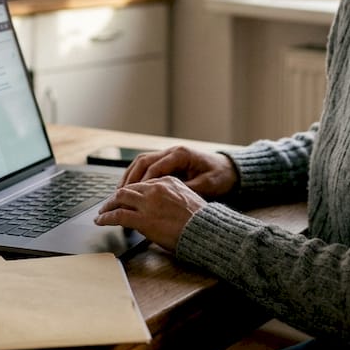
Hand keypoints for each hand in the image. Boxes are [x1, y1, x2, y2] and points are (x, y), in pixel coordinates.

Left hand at [94, 176, 205, 250]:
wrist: (205, 230)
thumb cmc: (201, 220)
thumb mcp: (187, 199)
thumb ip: (171, 197)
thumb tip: (161, 206)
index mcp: (168, 181)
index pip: (143, 183)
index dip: (131, 192)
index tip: (125, 198)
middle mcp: (156, 188)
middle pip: (128, 188)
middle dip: (115, 197)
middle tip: (108, 204)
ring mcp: (148, 203)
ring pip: (119, 198)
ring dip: (107, 205)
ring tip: (102, 212)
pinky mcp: (143, 219)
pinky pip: (118, 215)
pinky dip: (106, 217)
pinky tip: (101, 221)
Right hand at [119, 146, 238, 198]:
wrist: (229, 169)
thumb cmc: (220, 177)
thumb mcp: (207, 185)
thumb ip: (188, 189)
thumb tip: (169, 197)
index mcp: (180, 155)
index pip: (155, 167)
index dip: (142, 182)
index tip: (132, 196)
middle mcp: (172, 152)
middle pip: (143, 161)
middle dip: (130, 178)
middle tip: (119, 194)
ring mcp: (168, 155)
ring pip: (141, 162)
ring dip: (129, 176)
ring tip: (119, 192)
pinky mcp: (167, 162)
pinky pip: (146, 166)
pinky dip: (136, 176)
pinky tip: (130, 189)